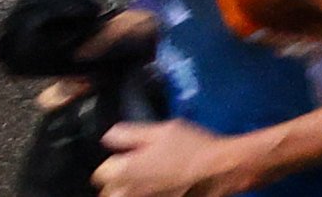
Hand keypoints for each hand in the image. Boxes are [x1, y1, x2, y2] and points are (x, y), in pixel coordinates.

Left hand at [92, 118, 254, 196]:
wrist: (220, 170)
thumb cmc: (192, 147)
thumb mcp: (163, 130)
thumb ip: (129, 134)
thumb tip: (107, 138)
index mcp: (122, 170)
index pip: (101, 173)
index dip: (116, 162)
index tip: (130, 157)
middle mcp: (125, 193)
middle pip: (108, 192)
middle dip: (119, 181)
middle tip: (140, 171)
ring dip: (131, 191)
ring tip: (150, 182)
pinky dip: (148, 194)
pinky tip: (161, 188)